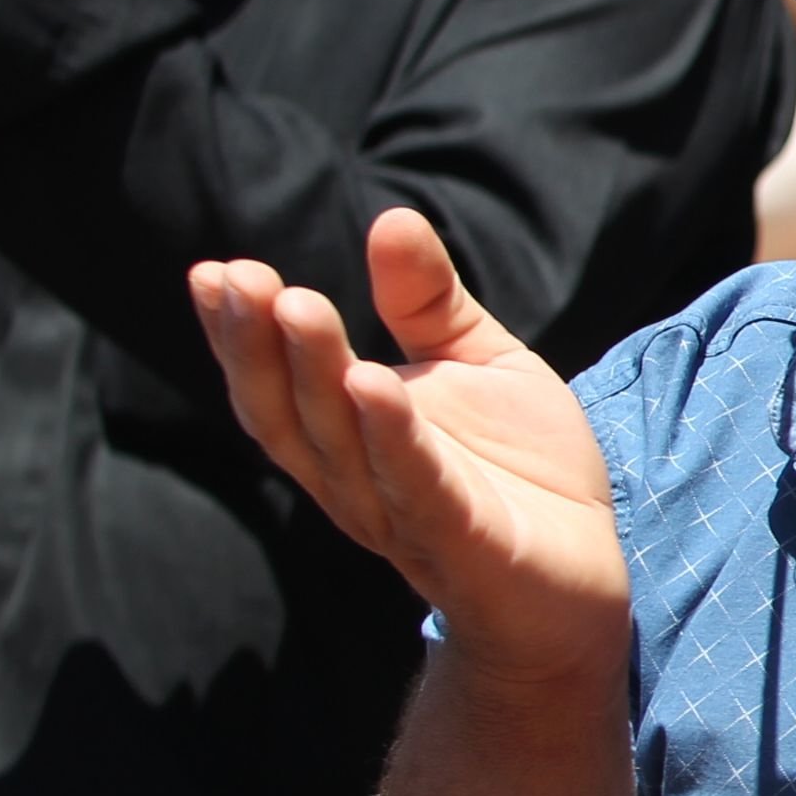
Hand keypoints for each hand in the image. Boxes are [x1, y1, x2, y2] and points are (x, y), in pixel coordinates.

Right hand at [187, 208, 628, 698]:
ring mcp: (404, 513)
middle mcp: (357, 478)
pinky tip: (371, 385)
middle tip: (236, 278)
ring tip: (296, 305)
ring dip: (314, 375)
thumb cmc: (520, 470)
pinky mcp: (462, 540)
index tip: (215, 271)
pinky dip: (392, 437)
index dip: (239, 333)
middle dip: (259, 345)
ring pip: (341, 444)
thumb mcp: (479, 364)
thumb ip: (430, 301)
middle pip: (291, 411)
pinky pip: (418, 485)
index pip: (277, 383)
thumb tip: (391, 216)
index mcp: (350, 436)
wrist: (580, 580)